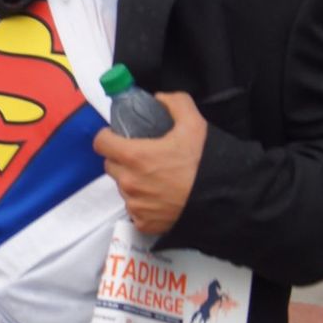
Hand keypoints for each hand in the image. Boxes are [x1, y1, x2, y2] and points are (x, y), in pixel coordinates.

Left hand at [93, 92, 206, 235]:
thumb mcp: (194, 124)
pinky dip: (143, 204)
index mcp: (134, 156)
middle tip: (142, 156)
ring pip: (123, 188)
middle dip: (121, 159)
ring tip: (156, 178)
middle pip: (111, 165)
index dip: (108, 137)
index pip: (101, 143)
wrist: (221, 200)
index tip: (118, 136)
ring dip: (132, 181)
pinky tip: (160, 198)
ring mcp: (135, 205)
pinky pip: (135, 210)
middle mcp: (129, 182)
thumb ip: (174, 103)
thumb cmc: (204, 163)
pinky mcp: (144, 223)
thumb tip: (160, 99)